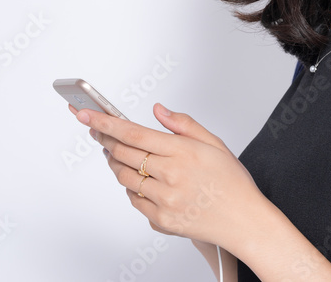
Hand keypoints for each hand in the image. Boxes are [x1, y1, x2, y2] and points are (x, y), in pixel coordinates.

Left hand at [72, 102, 261, 249]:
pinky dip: (133, 187)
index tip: (86, 115)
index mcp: (183, 152)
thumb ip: (183, 125)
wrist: (244, 221)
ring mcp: (164, 200)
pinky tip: (142, 180)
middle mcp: (171, 176)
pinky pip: (135, 200)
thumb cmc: (232, 183)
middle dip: (105, 140)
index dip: (105, 123)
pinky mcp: (160, 220)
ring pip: (124, 177)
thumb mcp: (214, 144)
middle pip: (122, 154)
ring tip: (119, 154)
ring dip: (116, 163)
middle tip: (98, 130)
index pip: (133, 133)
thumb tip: (158, 110)